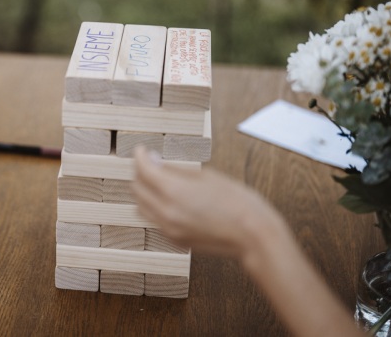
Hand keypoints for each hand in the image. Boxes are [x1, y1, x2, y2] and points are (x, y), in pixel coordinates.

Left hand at [132, 147, 280, 259]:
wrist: (254, 236)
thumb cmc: (237, 202)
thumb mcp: (206, 176)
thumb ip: (175, 170)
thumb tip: (155, 162)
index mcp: (174, 192)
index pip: (143, 170)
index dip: (140, 156)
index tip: (142, 150)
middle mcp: (166, 213)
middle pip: (137, 189)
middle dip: (140, 173)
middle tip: (150, 162)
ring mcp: (169, 230)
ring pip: (141, 207)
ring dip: (144, 191)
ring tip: (157, 180)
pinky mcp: (175, 240)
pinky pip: (154, 221)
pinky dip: (154, 207)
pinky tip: (169, 199)